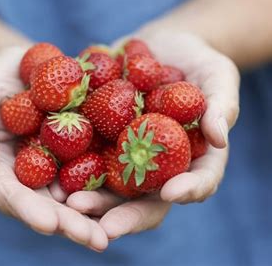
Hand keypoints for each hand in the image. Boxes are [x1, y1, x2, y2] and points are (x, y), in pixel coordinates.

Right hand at [0, 46, 108, 251]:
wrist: (24, 65)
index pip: (9, 195)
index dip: (28, 210)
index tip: (49, 223)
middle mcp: (28, 176)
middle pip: (47, 205)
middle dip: (69, 224)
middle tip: (95, 240)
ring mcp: (56, 167)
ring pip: (74, 196)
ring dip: (93, 216)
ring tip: (112, 232)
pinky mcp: (79, 152)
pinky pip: (94, 170)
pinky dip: (109, 186)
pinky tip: (132, 197)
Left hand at [66, 30, 239, 238]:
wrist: (161, 46)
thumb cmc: (199, 62)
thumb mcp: (218, 76)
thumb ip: (222, 105)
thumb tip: (219, 138)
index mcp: (192, 158)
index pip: (197, 182)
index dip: (187, 190)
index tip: (171, 193)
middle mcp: (157, 165)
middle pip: (145, 198)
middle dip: (126, 214)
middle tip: (105, 226)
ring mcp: (126, 154)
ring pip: (110, 186)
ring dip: (91, 200)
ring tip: (69, 204)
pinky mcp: (101, 137)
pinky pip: (84, 155)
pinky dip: (67, 165)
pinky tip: (48, 170)